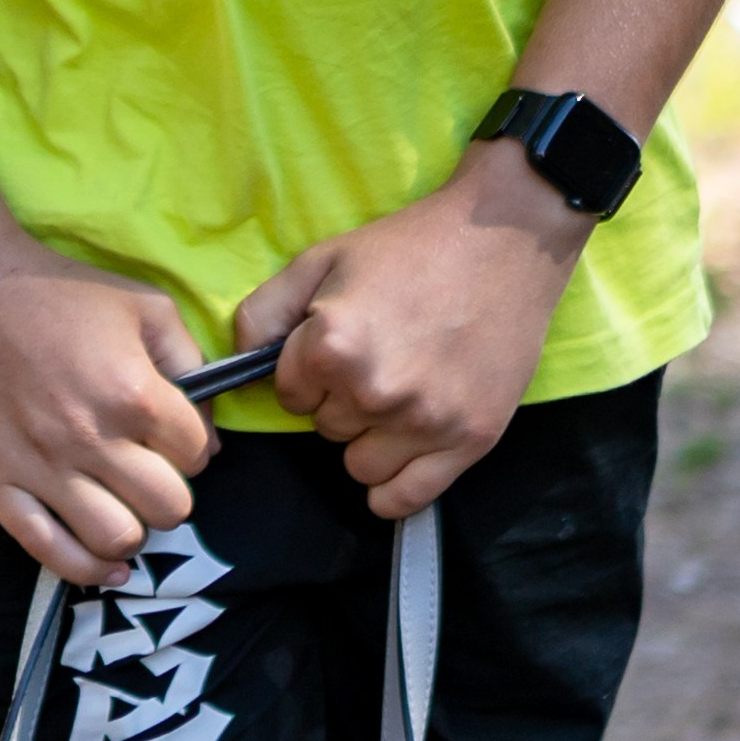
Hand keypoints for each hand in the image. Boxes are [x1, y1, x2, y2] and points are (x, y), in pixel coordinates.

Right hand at [0, 240, 213, 585]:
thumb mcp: (143, 303)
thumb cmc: (57, 289)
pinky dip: (87, 567)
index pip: (199, 455)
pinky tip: (103, 559)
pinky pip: (51, 552)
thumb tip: (207, 429)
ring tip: (119, 504)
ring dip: (131, 528)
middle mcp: (92, 438)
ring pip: (117, 538)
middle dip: (168, 492)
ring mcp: (41, 467)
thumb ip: (190, 361)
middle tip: (144, 471)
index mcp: (135, 393)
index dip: (190, 446)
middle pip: (169, 508)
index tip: (167, 436)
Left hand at [237, 143, 587, 517]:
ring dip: (367, 437)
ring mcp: (426, 423)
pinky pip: (406, 499)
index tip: (332, 348)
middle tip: (375, 358)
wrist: (500, 241)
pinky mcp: (471, 442)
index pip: (288, 396)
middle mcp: (376, 392)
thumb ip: (264, 311)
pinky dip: (393, 488)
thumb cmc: (406, 247)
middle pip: (325, 429)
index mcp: (332, 347)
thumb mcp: (320, 260)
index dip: (305, 372)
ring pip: (360, 466)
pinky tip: (397, 456)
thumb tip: (239, 360)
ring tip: (395, 392)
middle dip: (338, 399)